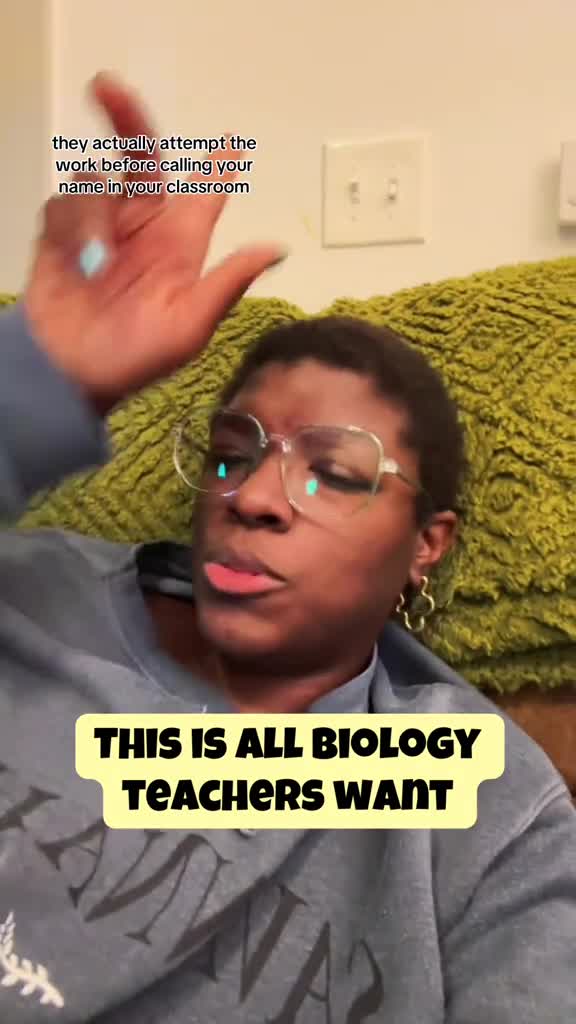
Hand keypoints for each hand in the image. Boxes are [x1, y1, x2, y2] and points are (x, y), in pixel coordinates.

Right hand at [25, 73, 285, 411]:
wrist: (71, 373)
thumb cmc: (134, 359)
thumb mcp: (189, 326)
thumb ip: (228, 283)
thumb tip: (276, 249)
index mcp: (180, 245)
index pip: (203, 194)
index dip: (217, 165)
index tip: (232, 141)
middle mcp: (143, 227)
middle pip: (140, 156)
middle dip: (126, 118)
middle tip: (106, 88)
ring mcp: (101, 228)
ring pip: (96, 183)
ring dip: (92, 218)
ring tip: (95, 266)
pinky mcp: (63, 235)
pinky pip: (62, 205)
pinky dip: (68, 229)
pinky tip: (74, 263)